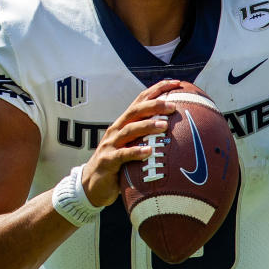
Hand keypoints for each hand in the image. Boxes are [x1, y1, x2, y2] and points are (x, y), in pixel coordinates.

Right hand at [80, 79, 179, 206]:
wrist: (91, 185)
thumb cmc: (118, 164)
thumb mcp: (132, 146)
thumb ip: (147, 136)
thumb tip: (177, 130)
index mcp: (124, 122)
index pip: (141, 100)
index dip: (157, 89)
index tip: (176, 83)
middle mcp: (117, 129)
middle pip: (135, 111)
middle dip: (154, 105)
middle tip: (173, 105)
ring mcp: (111, 144)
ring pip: (129, 130)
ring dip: (147, 126)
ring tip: (165, 126)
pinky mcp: (107, 161)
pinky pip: (122, 155)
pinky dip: (135, 152)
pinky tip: (148, 152)